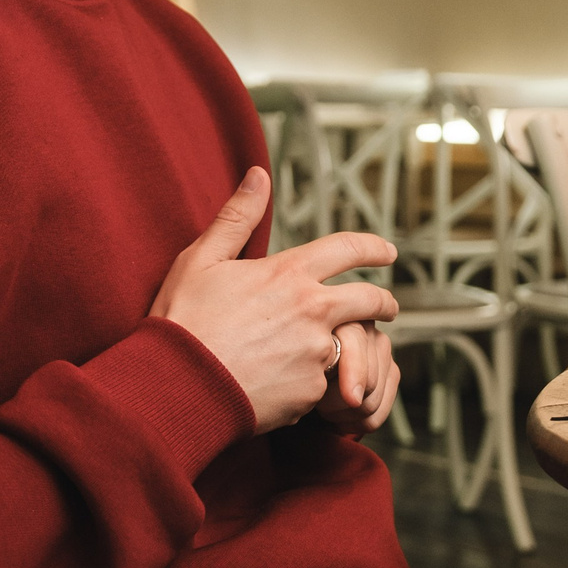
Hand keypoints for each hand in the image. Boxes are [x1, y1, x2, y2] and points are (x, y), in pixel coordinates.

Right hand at [151, 169, 399, 431]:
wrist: (179, 385)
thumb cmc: (184, 320)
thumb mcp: (201, 259)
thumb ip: (237, 217)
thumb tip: (258, 174)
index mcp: (289, 273)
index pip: (348, 249)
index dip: (373, 247)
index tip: (388, 252)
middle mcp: (314, 311)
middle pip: (370, 301)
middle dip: (385, 303)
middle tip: (387, 307)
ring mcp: (317, 353)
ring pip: (345, 347)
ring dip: (340, 349)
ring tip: (317, 354)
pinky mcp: (312, 392)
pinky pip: (320, 384)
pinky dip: (307, 383)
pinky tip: (280, 385)